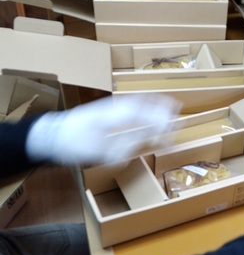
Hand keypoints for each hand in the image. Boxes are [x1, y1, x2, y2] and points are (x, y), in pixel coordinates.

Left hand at [25, 94, 179, 166]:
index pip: (141, 115)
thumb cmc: (73, 146)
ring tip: (175, 107)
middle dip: (163, 113)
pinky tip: (154, 104)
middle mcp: (114, 107)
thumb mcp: (97, 153)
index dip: (158, 122)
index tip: (171, 133)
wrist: (52, 134)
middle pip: (143, 105)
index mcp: (111, 117)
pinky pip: (133, 101)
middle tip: (180, 121)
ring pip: (139, 101)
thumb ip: (120, 149)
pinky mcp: (109, 107)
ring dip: (158, 104)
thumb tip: (138, 149)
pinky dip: (147, 102)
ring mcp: (111, 105)